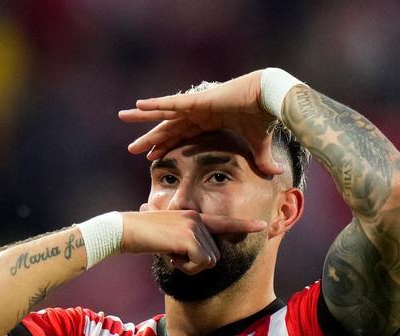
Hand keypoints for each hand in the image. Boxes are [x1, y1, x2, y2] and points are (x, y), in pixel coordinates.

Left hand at [117, 71, 285, 175]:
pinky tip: (138, 106)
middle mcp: (199, 113)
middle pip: (169, 128)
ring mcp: (197, 105)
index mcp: (210, 122)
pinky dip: (156, 104)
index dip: (168, 146)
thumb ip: (262, 160)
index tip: (153, 157)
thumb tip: (277, 174)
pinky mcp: (198, 100)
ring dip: (144, 117)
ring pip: (164, 113)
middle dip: (151, 138)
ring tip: (123, 117)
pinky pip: (172, 103)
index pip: (183, 136)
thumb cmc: (265, 117)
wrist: (270, 98)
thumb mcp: (259, 145)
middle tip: (132, 149)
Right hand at [121, 208, 265, 274]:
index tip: (262, 225)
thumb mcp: (167, 238)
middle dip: (194, 264)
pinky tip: (170, 256)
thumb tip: (198, 257)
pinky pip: (200, 263)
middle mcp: (198, 218)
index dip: (244, 226)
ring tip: (170, 253)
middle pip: (213, 256)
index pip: (224, 223)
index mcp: (193, 217)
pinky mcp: (190, 236)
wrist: (124, 230)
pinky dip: (185, 267)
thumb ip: (184, 243)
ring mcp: (195, 226)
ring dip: (189, 266)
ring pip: (208, 261)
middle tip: (173, 254)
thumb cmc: (141, 236)